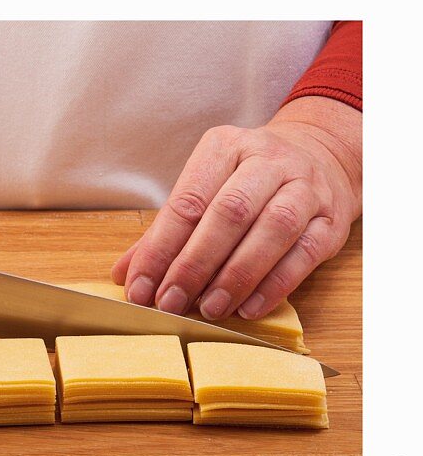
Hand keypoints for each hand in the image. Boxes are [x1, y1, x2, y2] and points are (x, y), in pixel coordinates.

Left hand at [113, 97, 361, 319]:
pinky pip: (304, 254)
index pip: (187, 200)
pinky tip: (248, 308)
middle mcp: (266, 159)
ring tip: (209, 308)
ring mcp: (304, 187)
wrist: (320, 154)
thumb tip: (124, 273)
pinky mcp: (330, 219)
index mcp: (224, 146)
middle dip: (194, 263)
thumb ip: (168, 228)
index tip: (139, 287)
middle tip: (170, 302)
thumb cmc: (249, 178)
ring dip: (236, 276)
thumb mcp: (208, 185)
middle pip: (228, 212)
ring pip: (272, 230)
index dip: (160, 247)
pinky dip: (275, 285)